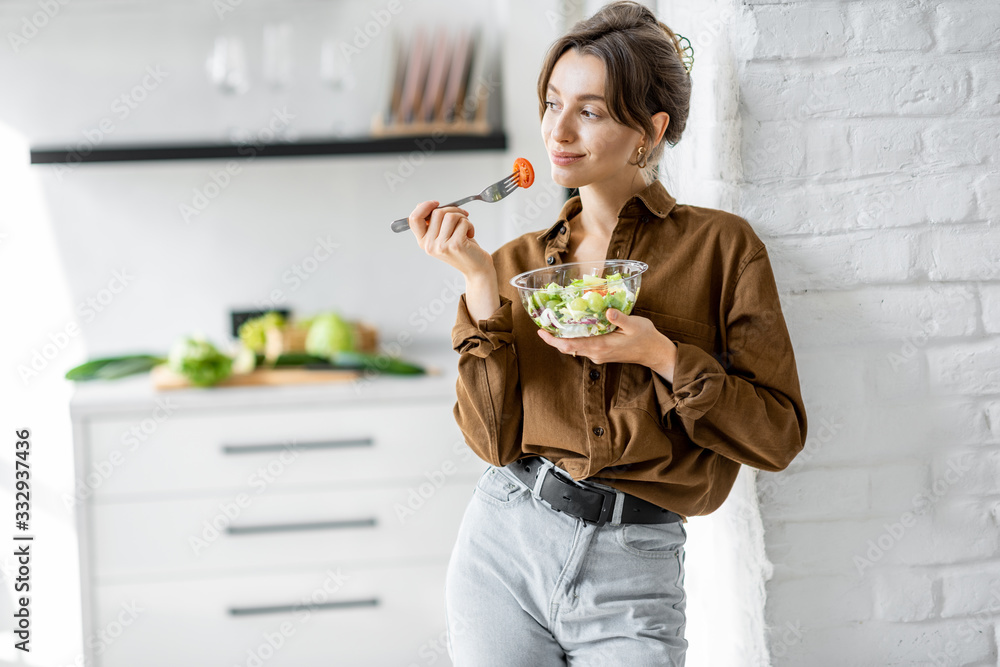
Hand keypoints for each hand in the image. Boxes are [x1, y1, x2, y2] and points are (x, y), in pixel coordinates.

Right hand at [407, 200, 493, 279]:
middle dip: (453, 210)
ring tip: (465, 227)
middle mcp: (430, 245)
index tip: (437, 203)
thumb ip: (434, 223)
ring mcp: (441, 246)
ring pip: (450, 216)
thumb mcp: (443, 236)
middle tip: (461, 217)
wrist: (476, 268)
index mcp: (423, 242)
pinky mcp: (455, 245)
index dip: (424, 206)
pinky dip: (470, 225)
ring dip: (462, 217)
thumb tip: (430, 205)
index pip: (414, 219)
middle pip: (437, 213)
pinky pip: (462, 222)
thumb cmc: (462, 249)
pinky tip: (470, 234)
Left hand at [536, 308, 677, 382]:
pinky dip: (574, 339)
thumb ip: (620, 318)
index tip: (542, 331)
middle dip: (554, 338)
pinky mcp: (601, 353)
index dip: (554, 339)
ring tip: (553, 325)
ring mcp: (598, 355)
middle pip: (568, 347)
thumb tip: (608, 311)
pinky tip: (572, 328)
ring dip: (563, 339)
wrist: (654, 353)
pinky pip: (583, 347)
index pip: (571, 345)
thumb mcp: (635, 324)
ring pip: (575, 348)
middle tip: (542, 324)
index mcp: (601, 346)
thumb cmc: (645, 337)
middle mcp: (596, 353)